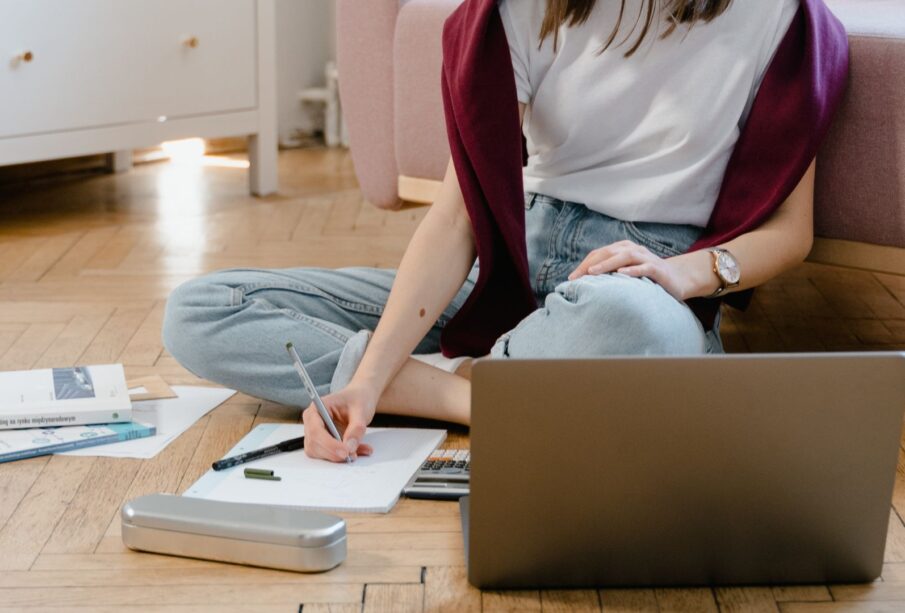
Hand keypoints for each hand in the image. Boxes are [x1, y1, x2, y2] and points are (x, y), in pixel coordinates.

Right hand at [302, 382, 376, 462]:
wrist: (359, 399)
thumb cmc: (357, 399)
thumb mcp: (361, 410)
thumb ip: (356, 428)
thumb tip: (350, 446)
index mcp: (317, 408)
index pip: (316, 430)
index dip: (329, 443)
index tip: (345, 451)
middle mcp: (312, 422)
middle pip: (314, 444)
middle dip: (333, 453)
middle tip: (352, 455)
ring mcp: (316, 434)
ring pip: (319, 453)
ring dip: (338, 457)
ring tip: (359, 450)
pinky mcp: (323, 443)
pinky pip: (328, 455)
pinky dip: (342, 457)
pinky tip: (357, 451)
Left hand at [567, 240, 692, 300]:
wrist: (677, 279)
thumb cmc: (645, 278)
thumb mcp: (625, 274)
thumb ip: (609, 275)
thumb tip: (583, 285)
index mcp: (622, 249)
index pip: (598, 254)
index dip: (583, 265)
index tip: (570, 279)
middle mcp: (633, 250)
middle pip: (608, 253)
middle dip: (590, 265)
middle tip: (575, 278)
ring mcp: (646, 257)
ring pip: (624, 257)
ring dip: (607, 264)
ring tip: (593, 272)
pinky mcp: (658, 268)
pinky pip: (644, 267)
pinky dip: (633, 270)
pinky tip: (622, 274)